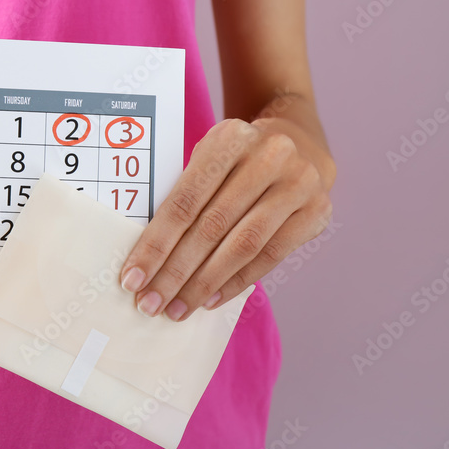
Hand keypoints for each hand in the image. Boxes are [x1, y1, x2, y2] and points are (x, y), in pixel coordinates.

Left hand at [118, 117, 333, 319]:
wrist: (298, 142)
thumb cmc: (236, 160)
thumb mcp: (208, 159)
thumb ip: (184, 197)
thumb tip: (148, 258)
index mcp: (229, 139)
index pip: (184, 201)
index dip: (156, 244)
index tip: (132, 278)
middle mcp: (268, 157)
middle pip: (212, 227)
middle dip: (176, 272)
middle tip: (150, 303)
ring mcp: (298, 183)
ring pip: (242, 245)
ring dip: (204, 284)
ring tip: (178, 308)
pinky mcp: (317, 211)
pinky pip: (270, 256)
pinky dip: (236, 281)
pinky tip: (210, 300)